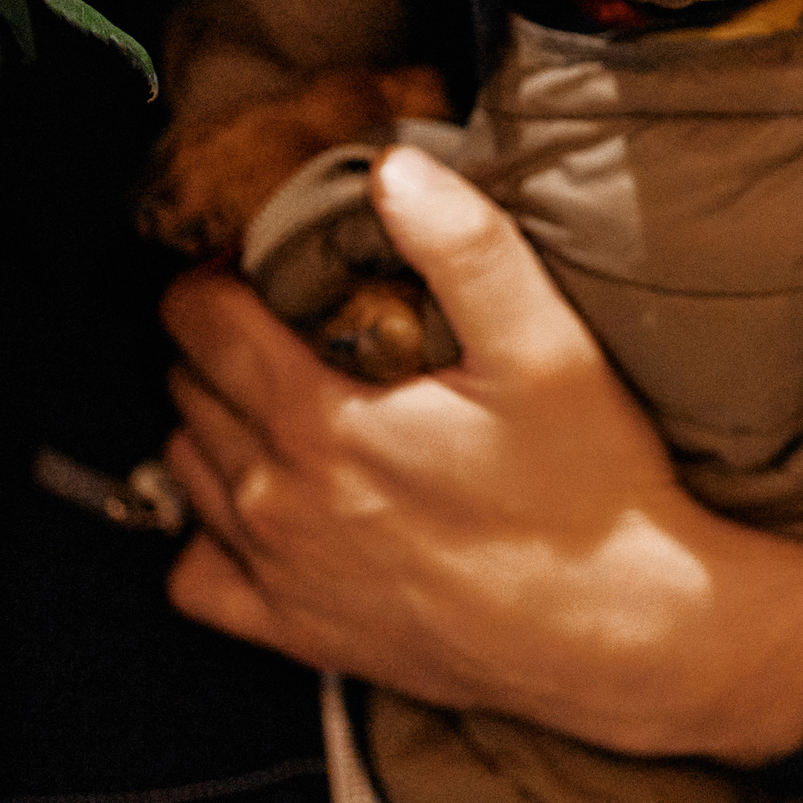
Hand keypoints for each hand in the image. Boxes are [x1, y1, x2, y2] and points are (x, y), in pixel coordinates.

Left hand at [160, 145, 802, 765]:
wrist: (618, 632)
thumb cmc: (587, 490)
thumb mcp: (545, 347)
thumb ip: (466, 247)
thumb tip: (394, 168)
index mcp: (321, 420)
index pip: (201, 320)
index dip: (215, 274)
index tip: (258, 263)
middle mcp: (278, 501)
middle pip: (187, 389)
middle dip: (216, 340)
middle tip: (282, 320)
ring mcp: (282, 574)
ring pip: (185, 473)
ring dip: (212, 424)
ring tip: (278, 399)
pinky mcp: (300, 634)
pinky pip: (196, 578)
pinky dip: (209, 535)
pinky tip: (266, 505)